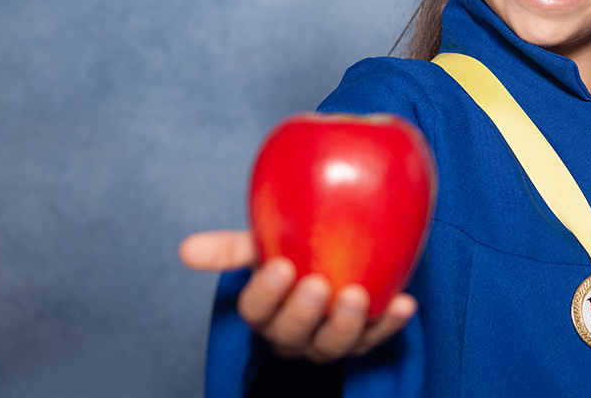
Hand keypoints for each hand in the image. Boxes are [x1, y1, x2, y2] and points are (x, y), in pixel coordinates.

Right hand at [179, 231, 417, 361]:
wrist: (343, 246)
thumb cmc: (295, 244)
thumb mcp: (265, 241)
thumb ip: (233, 247)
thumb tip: (186, 250)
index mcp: (266, 310)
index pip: (256, 311)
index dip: (266, 294)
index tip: (281, 266)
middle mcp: (293, 333)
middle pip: (291, 335)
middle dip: (303, 314)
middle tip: (318, 284)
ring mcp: (329, 339)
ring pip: (332, 347)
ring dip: (345, 325)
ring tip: (357, 295)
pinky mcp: (365, 337)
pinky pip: (378, 337)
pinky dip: (391, 323)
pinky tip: (404, 303)